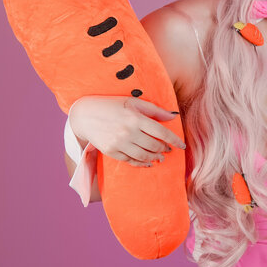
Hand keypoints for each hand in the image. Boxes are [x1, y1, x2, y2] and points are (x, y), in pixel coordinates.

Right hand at [69, 95, 185, 165]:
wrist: (84, 114)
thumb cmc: (111, 105)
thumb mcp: (132, 102)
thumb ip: (154, 110)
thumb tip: (174, 116)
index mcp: (136, 117)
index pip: (161, 132)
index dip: (174, 140)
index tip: (182, 145)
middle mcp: (128, 131)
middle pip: (154, 146)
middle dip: (164, 149)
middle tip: (168, 150)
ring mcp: (119, 143)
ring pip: (144, 156)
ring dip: (155, 158)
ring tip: (160, 158)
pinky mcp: (111, 151)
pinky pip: (130, 161)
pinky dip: (141, 163)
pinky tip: (147, 163)